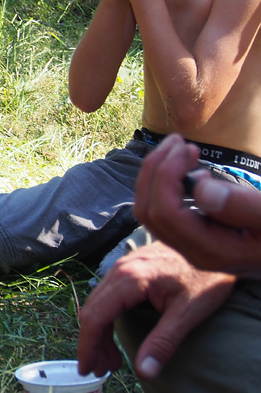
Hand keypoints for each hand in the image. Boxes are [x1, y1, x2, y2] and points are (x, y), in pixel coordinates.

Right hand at [77, 241, 235, 379]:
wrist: (212, 242)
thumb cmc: (205, 276)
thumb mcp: (188, 312)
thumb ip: (163, 342)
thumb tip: (143, 373)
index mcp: (129, 280)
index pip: (96, 317)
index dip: (88, 345)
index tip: (87, 369)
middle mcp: (118, 270)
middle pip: (92, 310)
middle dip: (93, 343)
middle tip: (103, 371)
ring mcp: (121, 266)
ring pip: (97, 303)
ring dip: (100, 332)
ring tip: (112, 359)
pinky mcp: (127, 267)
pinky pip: (106, 295)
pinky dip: (106, 317)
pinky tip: (117, 332)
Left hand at [135, 133, 260, 274]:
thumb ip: (242, 206)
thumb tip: (200, 189)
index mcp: (212, 251)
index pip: (166, 213)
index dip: (166, 176)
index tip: (189, 148)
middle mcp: (195, 252)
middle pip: (148, 211)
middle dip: (155, 170)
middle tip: (178, 140)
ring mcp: (192, 245)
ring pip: (150, 209)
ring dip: (156, 173)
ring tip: (179, 146)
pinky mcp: (195, 234)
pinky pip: (163, 208)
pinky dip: (164, 182)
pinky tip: (188, 166)